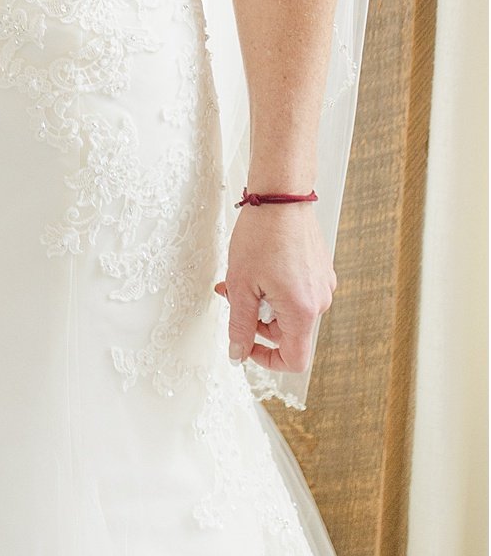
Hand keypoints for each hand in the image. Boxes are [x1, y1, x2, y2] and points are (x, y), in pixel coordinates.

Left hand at [215, 203, 335, 372]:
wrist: (281, 196)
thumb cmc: (262, 236)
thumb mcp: (242, 285)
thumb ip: (240, 325)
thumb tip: (238, 353)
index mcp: (303, 312)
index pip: (294, 360)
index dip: (268, 360)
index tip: (246, 344)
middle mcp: (320, 301)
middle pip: (289, 333)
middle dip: (258, 322)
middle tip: (231, 298)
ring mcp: (323, 284)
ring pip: (291, 311)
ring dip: (264, 302)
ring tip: (241, 278)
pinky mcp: (321, 269)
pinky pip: (298, 291)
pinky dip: (277, 288)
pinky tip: (259, 267)